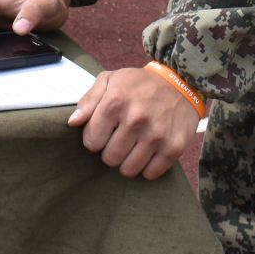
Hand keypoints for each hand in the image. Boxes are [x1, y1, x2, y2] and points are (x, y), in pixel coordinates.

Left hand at [69, 66, 201, 179]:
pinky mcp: (174, 147)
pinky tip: (149, 151)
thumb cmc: (140, 84)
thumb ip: (88, 101)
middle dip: (112, 150)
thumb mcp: (111, 80)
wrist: (182, 82)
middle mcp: (135, 119)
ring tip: (134, 145)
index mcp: (115, 102)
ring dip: (128, 161)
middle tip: (121, 138)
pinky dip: (148, 167)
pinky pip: (151, 173)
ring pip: (128, 170)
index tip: (105, 131)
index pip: (91, 142)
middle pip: (109, 158)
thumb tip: (72, 122)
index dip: (96, 138)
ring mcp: (156, 135)